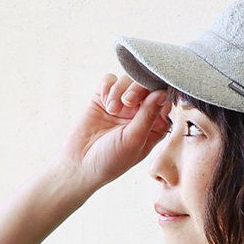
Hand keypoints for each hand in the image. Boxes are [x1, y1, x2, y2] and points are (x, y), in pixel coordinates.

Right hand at [52, 73, 171, 191]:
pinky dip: (107, 87)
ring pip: (128, 81)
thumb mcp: (134, 140)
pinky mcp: (103, 98)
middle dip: (138, 89)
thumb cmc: (112, 160)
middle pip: (146, 87)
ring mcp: (121, 105)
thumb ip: (149, 115)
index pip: (164, 103)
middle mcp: (139, 114)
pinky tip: (104, 102)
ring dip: (120, 90)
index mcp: (154, 128)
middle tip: (128, 101)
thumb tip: (163, 92)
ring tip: (112, 109)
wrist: (80, 164)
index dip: (159, 95)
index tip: (152, 97)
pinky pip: (110, 80)